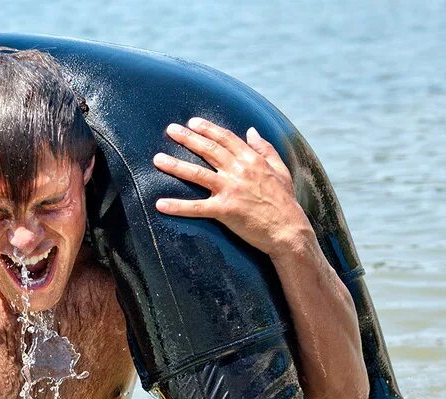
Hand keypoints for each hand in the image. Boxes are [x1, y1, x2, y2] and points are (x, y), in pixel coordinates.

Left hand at [153, 118, 312, 257]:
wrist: (289, 230)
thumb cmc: (285, 201)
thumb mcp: (280, 170)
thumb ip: (265, 149)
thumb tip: (251, 130)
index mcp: (252, 160)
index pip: (226, 139)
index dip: (208, 129)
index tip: (192, 122)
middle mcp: (239, 171)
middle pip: (208, 150)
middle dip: (187, 138)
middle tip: (170, 129)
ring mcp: (231, 190)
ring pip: (197, 173)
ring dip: (175, 165)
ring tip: (157, 159)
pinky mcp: (225, 210)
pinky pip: (196, 207)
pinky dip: (177, 206)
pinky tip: (160, 204)